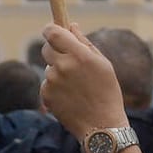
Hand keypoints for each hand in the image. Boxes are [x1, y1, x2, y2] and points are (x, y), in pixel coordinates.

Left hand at [40, 22, 129, 138]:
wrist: (101, 126)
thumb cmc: (107, 92)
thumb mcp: (103, 64)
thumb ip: (84, 43)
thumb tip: (71, 26)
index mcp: (79, 55)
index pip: (52, 32)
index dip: (50, 29)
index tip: (52, 30)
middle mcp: (63, 66)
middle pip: (46, 48)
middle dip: (55, 51)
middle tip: (68, 61)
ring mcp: (52, 81)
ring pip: (48, 67)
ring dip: (57, 71)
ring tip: (76, 86)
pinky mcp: (45, 94)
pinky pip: (46, 83)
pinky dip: (54, 87)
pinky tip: (69, 96)